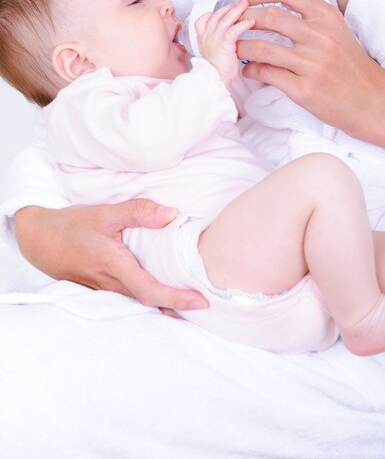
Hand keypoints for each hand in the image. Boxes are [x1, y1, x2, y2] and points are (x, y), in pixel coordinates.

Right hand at [14, 200, 208, 312]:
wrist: (40, 240)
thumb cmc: (73, 226)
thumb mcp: (105, 212)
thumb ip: (139, 211)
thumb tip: (172, 214)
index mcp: (113, 264)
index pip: (148, 289)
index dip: (175, 298)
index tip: (200, 301)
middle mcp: (110, 283)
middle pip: (150, 302)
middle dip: (179, 307)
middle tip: (208, 305)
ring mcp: (106, 290)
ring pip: (141, 303)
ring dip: (167, 306)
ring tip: (194, 304)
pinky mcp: (104, 289)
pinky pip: (132, 299)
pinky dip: (152, 301)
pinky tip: (166, 297)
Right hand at [195, 0, 254, 84]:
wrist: (213, 80)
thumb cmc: (216, 71)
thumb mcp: (212, 55)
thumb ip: (217, 45)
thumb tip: (228, 42)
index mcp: (203, 38)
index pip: (203, 19)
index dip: (213, 13)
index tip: (223, 10)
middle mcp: (207, 36)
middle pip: (217, 15)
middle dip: (229, 7)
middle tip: (240, 2)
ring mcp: (215, 38)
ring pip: (225, 18)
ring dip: (237, 10)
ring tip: (246, 4)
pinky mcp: (224, 44)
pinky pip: (234, 29)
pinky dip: (243, 24)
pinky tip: (251, 22)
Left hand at [238, 0, 384, 137]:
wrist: (371, 99)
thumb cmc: (349, 64)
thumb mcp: (336, 30)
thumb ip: (308, 17)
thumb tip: (271, 8)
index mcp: (326, 16)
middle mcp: (319, 36)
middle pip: (268, 17)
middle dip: (243, 20)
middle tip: (233, 26)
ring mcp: (311, 64)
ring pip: (261, 48)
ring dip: (240, 47)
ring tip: (233, 49)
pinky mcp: (304, 89)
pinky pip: (267, 74)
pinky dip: (251, 71)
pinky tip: (248, 70)